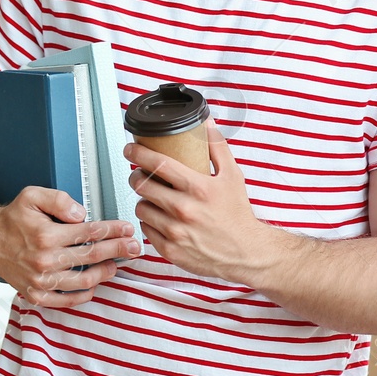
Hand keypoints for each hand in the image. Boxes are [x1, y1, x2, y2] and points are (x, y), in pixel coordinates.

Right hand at [0, 186, 140, 309]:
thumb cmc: (12, 218)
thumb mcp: (32, 195)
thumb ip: (59, 199)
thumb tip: (81, 213)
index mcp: (45, 235)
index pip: (90, 233)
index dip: (113, 230)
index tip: (127, 228)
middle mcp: (44, 261)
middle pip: (92, 257)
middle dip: (118, 250)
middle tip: (135, 247)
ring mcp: (40, 281)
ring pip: (84, 281)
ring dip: (105, 273)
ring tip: (116, 265)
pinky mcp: (36, 295)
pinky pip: (67, 300)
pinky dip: (84, 295)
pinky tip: (94, 285)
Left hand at [126, 120, 269, 281]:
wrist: (246, 252)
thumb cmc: (237, 214)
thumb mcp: (232, 176)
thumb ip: (217, 147)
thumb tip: (206, 123)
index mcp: (198, 188)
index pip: (158, 164)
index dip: (138, 153)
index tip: (131, 149)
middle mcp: (184, 210)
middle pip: (142, 185)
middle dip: (136, 176)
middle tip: (139, 174)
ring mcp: (175, 232)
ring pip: (141, 208)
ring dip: (144, 200)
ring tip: (153, 198)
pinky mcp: (170, 250)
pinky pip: (145, 229)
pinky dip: (149, 222)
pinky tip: (159, 218)